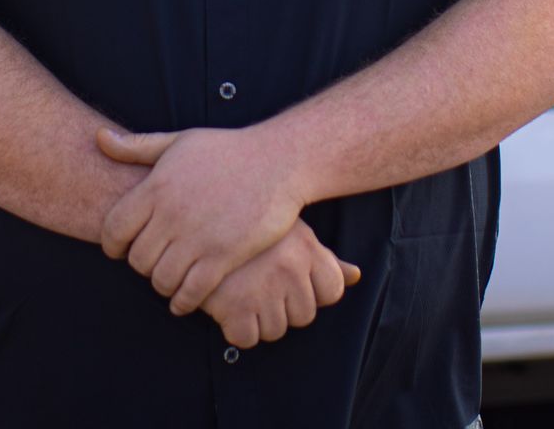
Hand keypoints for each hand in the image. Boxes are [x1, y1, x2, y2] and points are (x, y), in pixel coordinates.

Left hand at [97, 126, 306, 314]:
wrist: (277, 161)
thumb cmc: (227, 150)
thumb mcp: (179, 141)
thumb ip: (137, 145)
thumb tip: (98, 138)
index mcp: (156, 186)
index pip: (114, 229)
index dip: (111, 245)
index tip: (120, 250)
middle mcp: (172, 214)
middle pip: (137, 259)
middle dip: (141, 266)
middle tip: (152, 263)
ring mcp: (198, 237)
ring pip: (161, 279)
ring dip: (162, 285)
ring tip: (170, 280)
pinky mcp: (224, 256)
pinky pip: (191, 292)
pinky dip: (183, 301)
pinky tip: (185, 299)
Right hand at [201, 219, 360, 348]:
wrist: (197, 215)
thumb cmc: (248, 223)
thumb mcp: (290, 230)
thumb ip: (323, 258)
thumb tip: (357, 276)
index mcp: (307, 248)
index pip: (333, 291)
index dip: (313, 290)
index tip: (289, 277)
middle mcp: (290, 269)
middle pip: (304, 316)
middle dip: (283, 306)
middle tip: (259, 281)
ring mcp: (263, 289)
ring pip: (275, 330)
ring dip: (258, 318)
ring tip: (242, 289)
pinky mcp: (234, 306)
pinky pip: (246, 338)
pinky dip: (236, 329)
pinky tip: (227, 304)